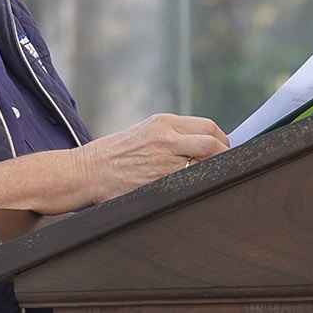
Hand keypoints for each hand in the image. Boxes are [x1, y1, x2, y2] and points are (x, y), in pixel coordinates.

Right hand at [72, 113, 228, 207]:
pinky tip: (194, 190)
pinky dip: (196, 186)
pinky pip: (189, 183)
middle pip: (213, 144)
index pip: (208, 127)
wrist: (87, 172)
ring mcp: (163, 162)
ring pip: (205, 166)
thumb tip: (207, 145)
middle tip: (225, 166)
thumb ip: (174, 135)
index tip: (223, 150)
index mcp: (163, 123)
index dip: (222, 140)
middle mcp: (165, 139)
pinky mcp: (158, 182)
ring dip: (212, 173)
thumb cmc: (115, 154)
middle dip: (225, 156)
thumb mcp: (144, 132)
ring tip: (211, 179)